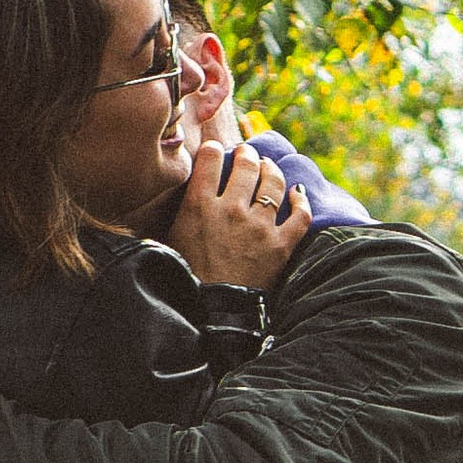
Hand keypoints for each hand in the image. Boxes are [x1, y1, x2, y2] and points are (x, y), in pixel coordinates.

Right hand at [168, 139, 311, 293]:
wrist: (211, 313)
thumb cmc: (185, 278)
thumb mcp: (169, 240)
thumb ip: (175, 213)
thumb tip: (160, 199)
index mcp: (199, 205)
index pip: (210, 158)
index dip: (214, 149)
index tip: (216, 150)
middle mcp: (231, 209)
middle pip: (246, 165)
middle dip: (247, 154)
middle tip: (247, 154)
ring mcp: (259, 227)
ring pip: (273, 183)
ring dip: (271, 170)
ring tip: (268, 167)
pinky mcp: (281, 246)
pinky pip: (300, 216)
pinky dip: (301, 202)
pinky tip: (298, 194)